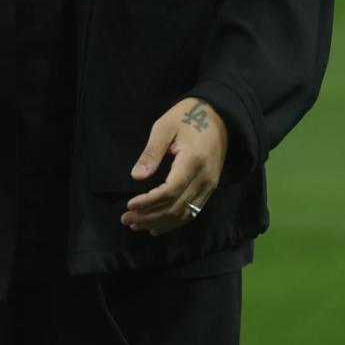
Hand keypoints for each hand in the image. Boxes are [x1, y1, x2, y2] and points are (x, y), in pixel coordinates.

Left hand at [122, 97, 227, 235]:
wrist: (219, 116)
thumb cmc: (186, 117)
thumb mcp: (164, 127)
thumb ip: (151, 153)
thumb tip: (136, 177)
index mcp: (192, 161)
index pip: (169, 192)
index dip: (148, 202)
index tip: (129, 205)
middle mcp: (205, 178)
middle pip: (176, 208)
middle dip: (149, 217)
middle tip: (126, 219)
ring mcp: (210, 186)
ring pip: (185, 214)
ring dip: (160, 223)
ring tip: (136, 225)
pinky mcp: (210, 188)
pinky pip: (193, 212)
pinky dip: (174, 222)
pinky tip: (157, 227)